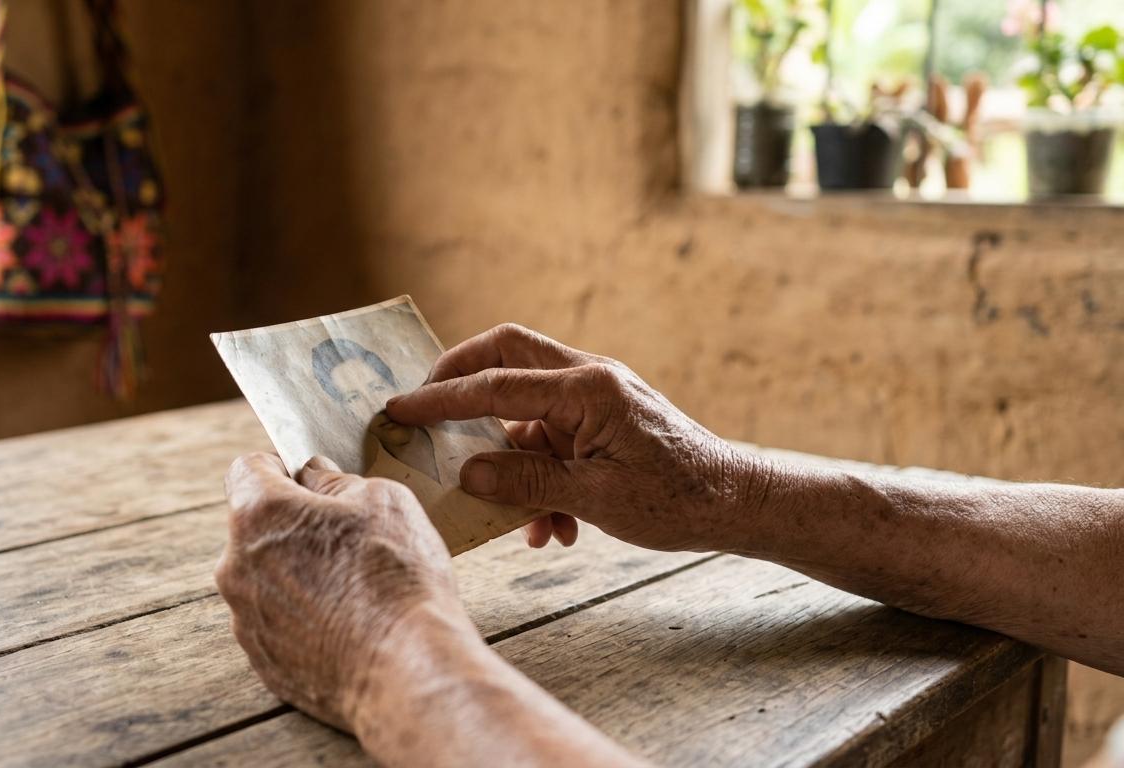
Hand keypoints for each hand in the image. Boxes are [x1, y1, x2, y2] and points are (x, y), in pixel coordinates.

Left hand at [215, 453, 470, 729]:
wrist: (406, 668)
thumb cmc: (396, 576)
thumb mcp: (382, 499)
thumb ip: (336, 480)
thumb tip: (315, 475)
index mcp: (259, 515)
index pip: (246, 469)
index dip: (279, 466)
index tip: (308, 478)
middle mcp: (236, 566)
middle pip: (255, 528)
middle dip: (293, 525)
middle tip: (346, 536)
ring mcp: (246, 619)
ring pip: (266, 578)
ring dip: (297, 573)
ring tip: (352, 587)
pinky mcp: (262, 660)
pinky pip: (277, 623)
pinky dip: (303, 618)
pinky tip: (347, 623)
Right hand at [386, 324, 772, 552]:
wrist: (734, 503)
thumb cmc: (676, 499)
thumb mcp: (594, 498)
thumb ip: (525, 481)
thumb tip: (466, 474)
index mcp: (587, 389)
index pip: (495, 384)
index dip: (440, 399)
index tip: (398, 410)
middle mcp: (590, 378)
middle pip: (507, 353)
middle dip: (460, 379)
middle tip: (425, 409)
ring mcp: (596, 395)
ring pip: (526, 406)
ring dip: (508, 455)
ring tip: (515, 516)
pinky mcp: (602, 419)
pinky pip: (551, 436)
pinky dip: (538, 474)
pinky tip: (551, 526)